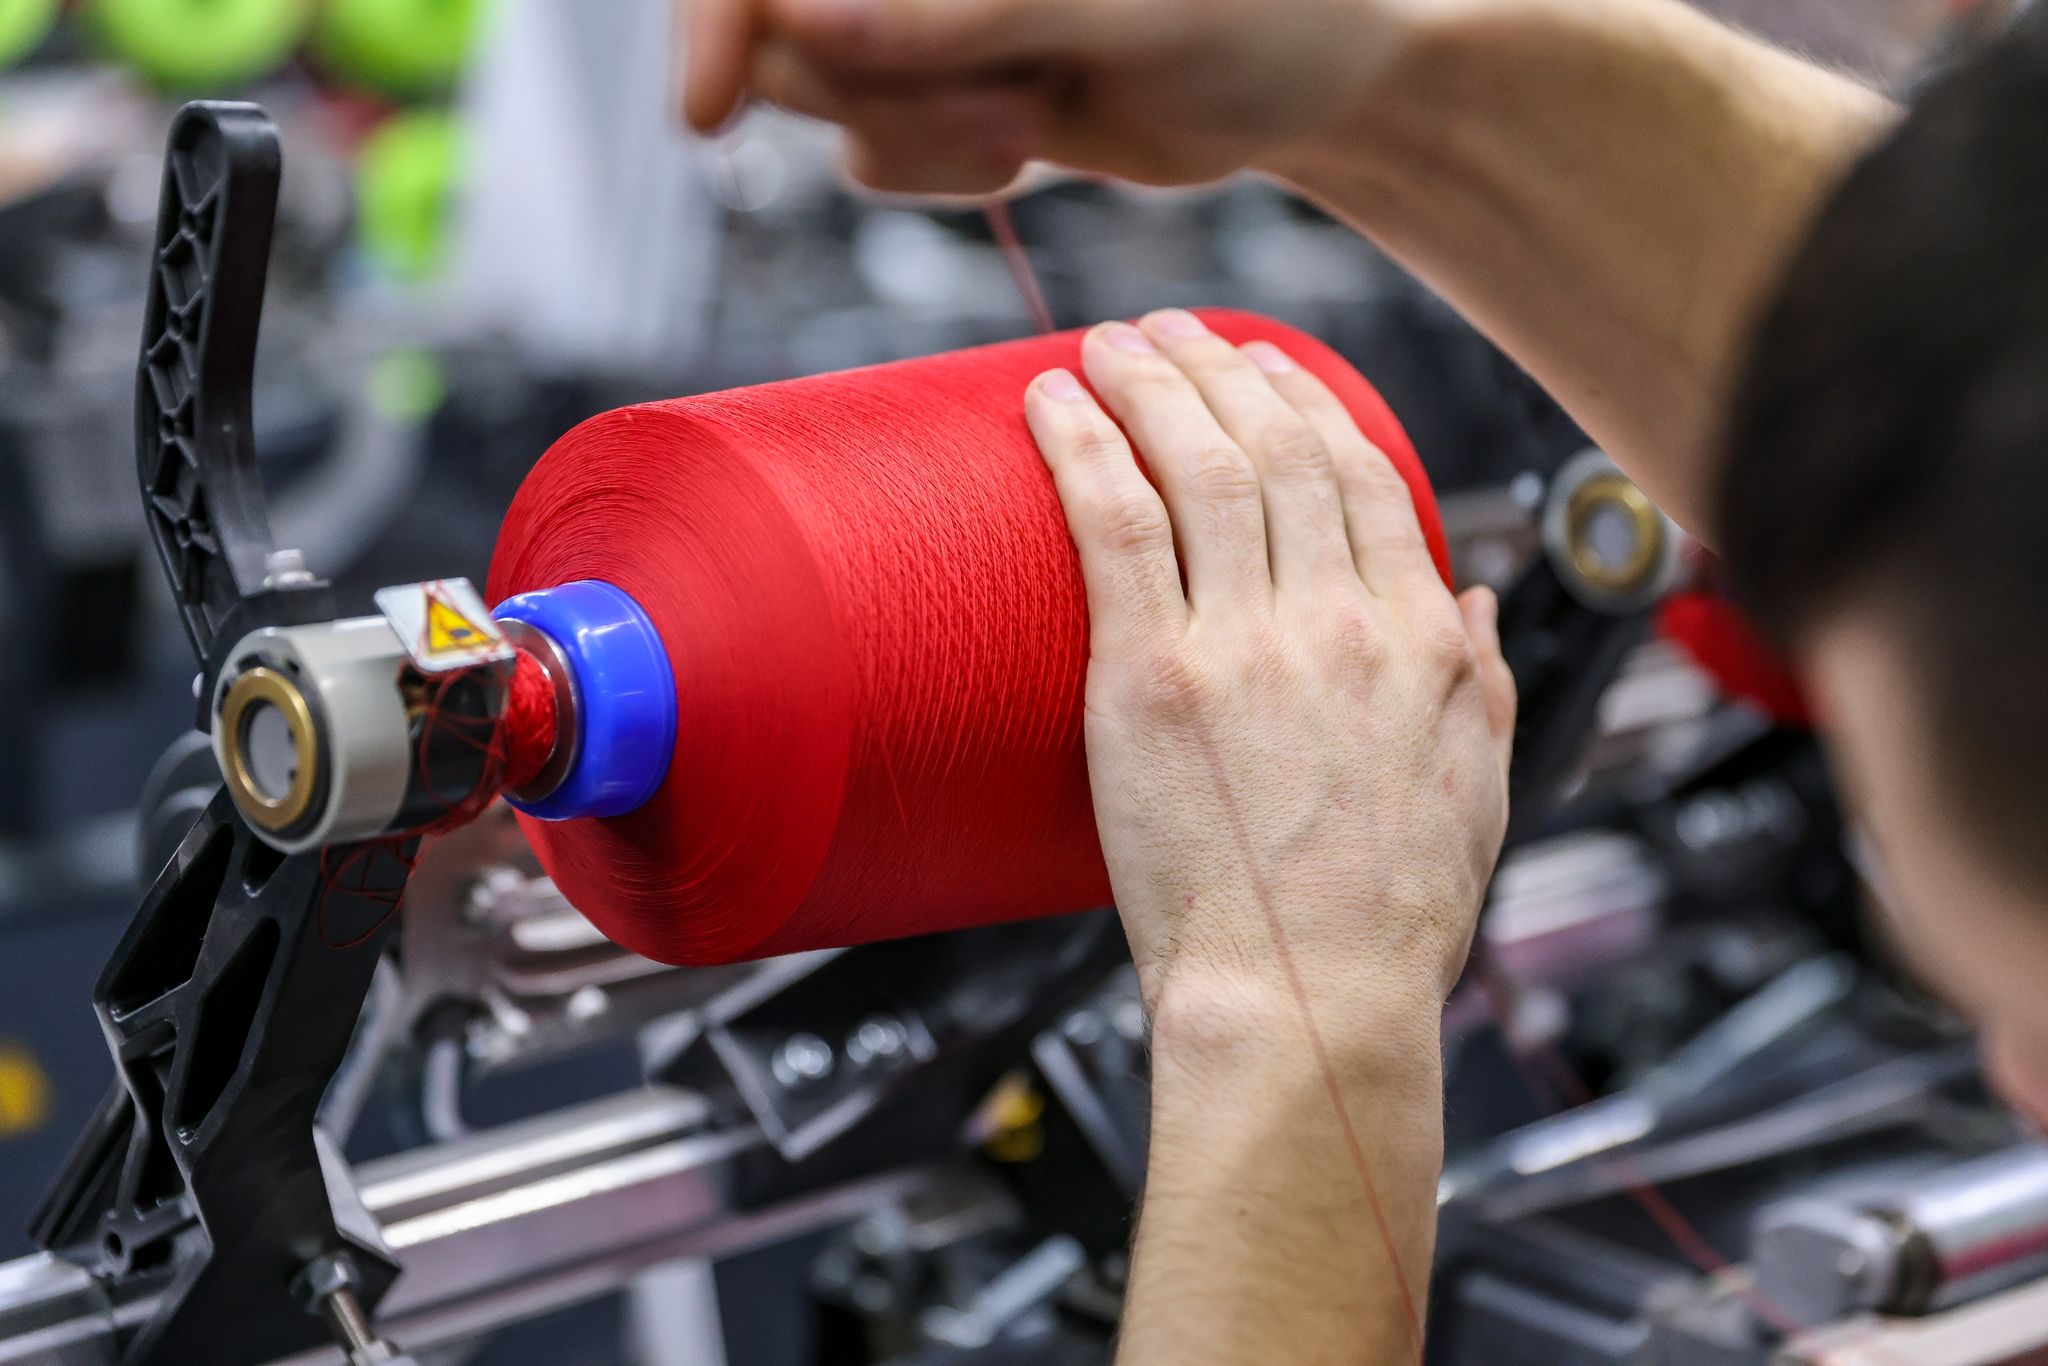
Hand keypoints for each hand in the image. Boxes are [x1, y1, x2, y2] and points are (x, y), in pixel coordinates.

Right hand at [678, 0, 1419, 193]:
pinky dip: (944, 171)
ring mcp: (920, 11)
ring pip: (828, 100)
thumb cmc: (1255, 10)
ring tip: (1037, 116)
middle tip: (1012, 112)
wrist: (1304, 84)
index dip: (718, 18)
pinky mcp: (938, 81)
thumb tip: (807, 18)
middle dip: (886, 95)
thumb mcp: (1122, 4)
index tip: (710, 112)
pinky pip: (874, 151)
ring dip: (928, 137)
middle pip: (780, 32)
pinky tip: (1032, 137)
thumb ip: (969, 10)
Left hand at [1023, 309, 1514, 1044]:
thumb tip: (1483, 607)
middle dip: (1218, 368)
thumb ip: (1483, 686)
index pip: (1361, 478)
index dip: (1305, 404)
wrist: (1306, 1006)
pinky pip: (1116, 526)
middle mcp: (1340, 622)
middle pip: (1276, 448)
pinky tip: (1054, 400)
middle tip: (1169, 331)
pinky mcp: (1152, 680)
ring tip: (1109, 342)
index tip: (1266, 368)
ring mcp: (1246, 645)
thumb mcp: (1477, 792)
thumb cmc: (1385, 924)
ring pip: (1198, 467)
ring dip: (1149, 383)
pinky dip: (1084, 446)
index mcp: (1422, 641)